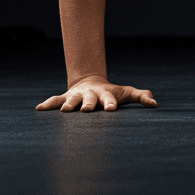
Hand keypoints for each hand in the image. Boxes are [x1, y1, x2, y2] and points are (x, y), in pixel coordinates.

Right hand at [36, 75, 158, 111]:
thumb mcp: (127, 93)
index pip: (110, 100)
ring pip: (72, 100)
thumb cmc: (113, 93)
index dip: (110, 104)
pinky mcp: (65, 97)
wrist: (92, 83)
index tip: (111, 110)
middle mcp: (91, 95)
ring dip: (68, 105)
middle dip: (88, 105)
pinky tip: (39, 108)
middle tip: (86, 110)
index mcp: (106, 95)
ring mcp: (77, 96)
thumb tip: (156, 104)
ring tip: (64, 111)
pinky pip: (55, 100)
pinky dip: (48, 103)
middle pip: (90, 100)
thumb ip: (142, 96)